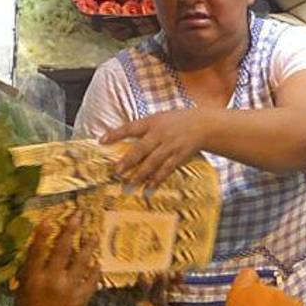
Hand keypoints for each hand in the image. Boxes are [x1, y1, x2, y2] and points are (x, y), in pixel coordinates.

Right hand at [17, 211, 99, 305]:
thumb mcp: (21, 296)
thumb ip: (28, 276)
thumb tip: (33, 258)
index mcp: (32, 279)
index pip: (37, 250)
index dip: (44, 233)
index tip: (51, 217)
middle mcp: (51, 279)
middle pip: (62, 249)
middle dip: (71, 229)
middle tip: (79, 214)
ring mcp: (68, 287)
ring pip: (81, 260)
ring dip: (88, 245)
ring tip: (94, 235)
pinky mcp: (82, 297)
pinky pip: (92, 279)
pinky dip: (95, 269)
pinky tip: (98, 262)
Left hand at [101, 109, 215, 187]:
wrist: (204, 125)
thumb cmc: (179, 121)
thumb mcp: (161, 118)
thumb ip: (144, 129)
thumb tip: (123, 141)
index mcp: (153, 122)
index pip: (130, 127)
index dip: (116, 134)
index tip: (101, 141)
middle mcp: (160, 134)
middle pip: (140, 149)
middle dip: (128, 161)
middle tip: (116, 172)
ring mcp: (170, 146)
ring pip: (152, 162)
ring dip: (140, 174)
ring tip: (129, 184)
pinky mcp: (179, 156)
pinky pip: (166, 169)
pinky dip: (157, 179)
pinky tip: (149, 187)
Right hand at [226, 269, 305, 305]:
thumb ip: (241, 303)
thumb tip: (246, 300)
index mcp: (242, 292)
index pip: (247, 275)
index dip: (249, 284)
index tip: (250, 295)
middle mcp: (266, 290)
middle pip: (268, 289)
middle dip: (267, 301)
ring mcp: (287, 299)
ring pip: (284, 300)